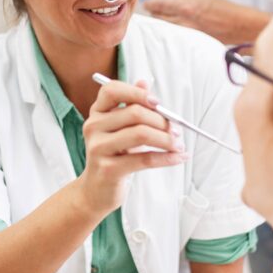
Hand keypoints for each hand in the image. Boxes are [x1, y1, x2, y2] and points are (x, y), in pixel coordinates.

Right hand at [77, 79, 186, 216]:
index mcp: (97, 112)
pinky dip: (167, 158)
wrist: (96, 190)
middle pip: (134, 113)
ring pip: (141, 134)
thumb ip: (131, 105)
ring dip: (166, 139)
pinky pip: (144, 159)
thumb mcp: (120, 128)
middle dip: (161, 120)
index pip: (112, 90)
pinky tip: (178, 158)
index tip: (158, 103)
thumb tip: (144, 83)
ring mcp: (98, 148)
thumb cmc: (114, 155)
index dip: (137, 92)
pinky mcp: (108, 169)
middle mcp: (93, 127)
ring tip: (179, 145)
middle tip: (177, 130)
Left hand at [143, 0, 269, 43]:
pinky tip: (171, 31)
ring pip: (167, 29)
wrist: (241, 27)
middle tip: (150, 12)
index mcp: (187, 8)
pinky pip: (177, 36)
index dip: (151, 4)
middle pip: (160, 19)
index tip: (146, 4)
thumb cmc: (226, 10)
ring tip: (158, 22)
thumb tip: (171, 2)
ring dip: (162, 25)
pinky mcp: (192, 42)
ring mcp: (188, 34)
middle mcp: (185, 22)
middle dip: (154, 15)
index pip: (160, 5)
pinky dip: (172, 32)